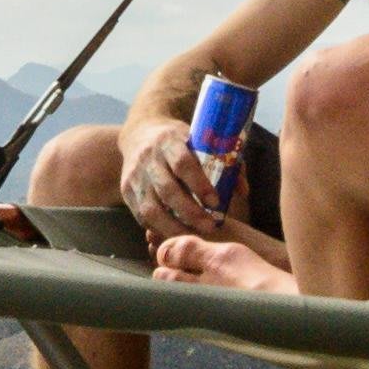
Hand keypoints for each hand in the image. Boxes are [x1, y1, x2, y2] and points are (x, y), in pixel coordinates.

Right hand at [119, 114, 229, 242]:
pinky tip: (176, 233)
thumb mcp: (200, 141)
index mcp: (169, 141)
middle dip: (191, 212)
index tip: (216, 202)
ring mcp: (135, 176)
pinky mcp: (126, 190)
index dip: (200, 185)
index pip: (183, 164)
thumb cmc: (179, 141)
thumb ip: (224, 162)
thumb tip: (243, 191)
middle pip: (168, 190)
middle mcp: (148, 158)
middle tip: (210, 226)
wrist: (141, 133)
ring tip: (193, 236)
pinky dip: (159, 228)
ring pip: (151, 208)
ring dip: (173, 227)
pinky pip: (142, 216)